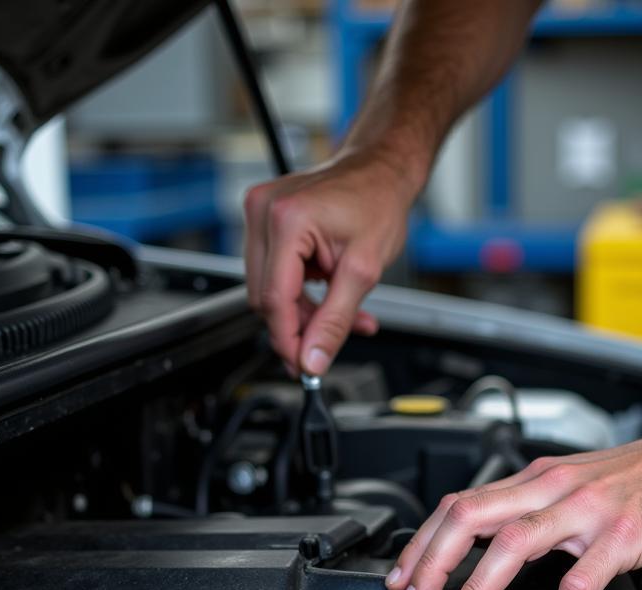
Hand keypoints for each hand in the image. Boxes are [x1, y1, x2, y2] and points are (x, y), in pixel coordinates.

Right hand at [243, 147, 416, 375]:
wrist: (381, 170)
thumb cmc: (378, 202)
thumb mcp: (363, 271)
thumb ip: (336, 321)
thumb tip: (313, 360)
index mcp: (287, 220)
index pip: (274, 299)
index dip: (289, 339)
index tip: (303, 366)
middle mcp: (264, 212)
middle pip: (267, 298)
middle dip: (301, 326)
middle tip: (330, 343)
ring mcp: (261, 214)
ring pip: (271, 290)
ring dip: (307, 312)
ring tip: (347, 315)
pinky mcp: (266, 221)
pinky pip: (277, 273)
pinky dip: (305, 293)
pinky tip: (332, 295)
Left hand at [384, 424, 641, 589]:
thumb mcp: (576, 483)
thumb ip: (535, 509)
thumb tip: (494, 544)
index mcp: (537, 479)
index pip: (461, 503)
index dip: (423, 540)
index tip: (402, 574)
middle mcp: (552, 489)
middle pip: (470, 517)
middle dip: (431, 562)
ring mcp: (586, 512)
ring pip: (512, 545)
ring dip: (477, 588)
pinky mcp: (621, 537)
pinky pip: (580, 582)